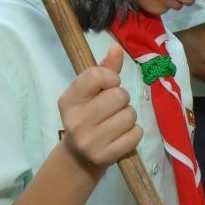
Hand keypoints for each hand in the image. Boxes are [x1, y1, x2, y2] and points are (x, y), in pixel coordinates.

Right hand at [57, 45, 142, 166]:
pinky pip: (136, 134)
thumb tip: (116, 48)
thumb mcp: (91, 93)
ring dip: (129, 116)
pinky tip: (122, 135)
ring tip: (117, 122)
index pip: (96, 76)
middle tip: (113, 108)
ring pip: (130, 115)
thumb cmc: (89, 116)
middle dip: (122, 99)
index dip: (111, 78)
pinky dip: (134, 132)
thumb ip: (104, 70)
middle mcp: (75, 121)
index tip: (110, 85)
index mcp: (68, 100)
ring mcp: (89, 141)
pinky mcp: (105, 156)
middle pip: (119, 95)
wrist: (80, 156)